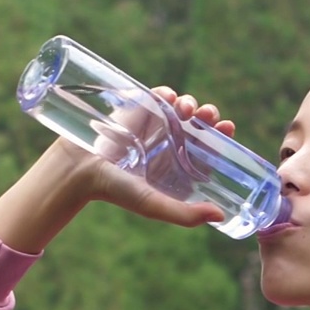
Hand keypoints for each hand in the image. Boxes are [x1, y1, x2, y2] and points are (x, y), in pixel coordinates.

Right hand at [64, 86, 236, 227]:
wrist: (80, 170)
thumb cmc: (116, 191)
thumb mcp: (154, 205)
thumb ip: (184, 215)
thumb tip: (219, 216)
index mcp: (177, 166)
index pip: (207, 149)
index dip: (222, 137)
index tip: (229, 128)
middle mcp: (168, 145)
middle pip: (199, 125)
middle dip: (209, 116)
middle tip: (209, 115)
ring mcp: (153, 125)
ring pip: (182, 108)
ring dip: (190, 102)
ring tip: (186, 109)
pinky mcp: (136, 110)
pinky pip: (158, 96)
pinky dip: (167, 93)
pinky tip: (170, 97)